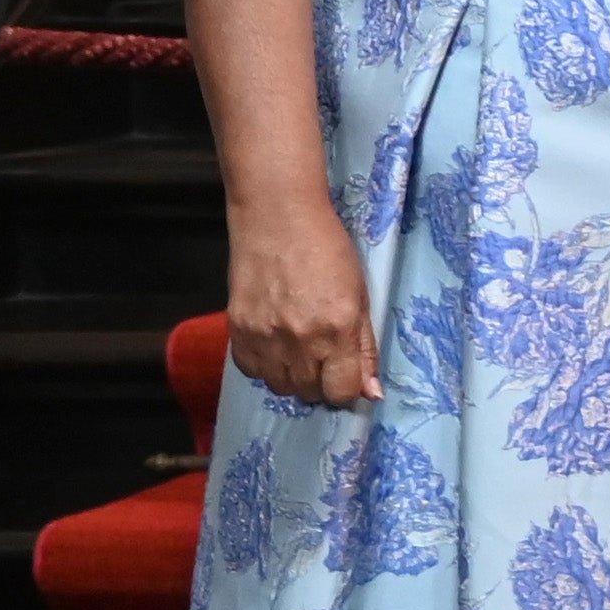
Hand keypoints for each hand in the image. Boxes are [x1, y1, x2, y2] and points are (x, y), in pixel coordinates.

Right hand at [229, 200, 381, 408]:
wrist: (277, 216)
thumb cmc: (326, 248)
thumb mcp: (359, 294)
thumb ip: (365, 346)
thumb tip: (371, 393)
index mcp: (337, 329)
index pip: (342, 392)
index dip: (347, 388)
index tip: (345, 374)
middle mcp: (301, 340)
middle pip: (311, 393)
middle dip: (321, 382)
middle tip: (322, 355)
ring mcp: (265, 337)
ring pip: (281, 387)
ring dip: (293, 376)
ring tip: (297, 348)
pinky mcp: (238, 331)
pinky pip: (252, 371)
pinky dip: (264, 365)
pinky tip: (273, 343)